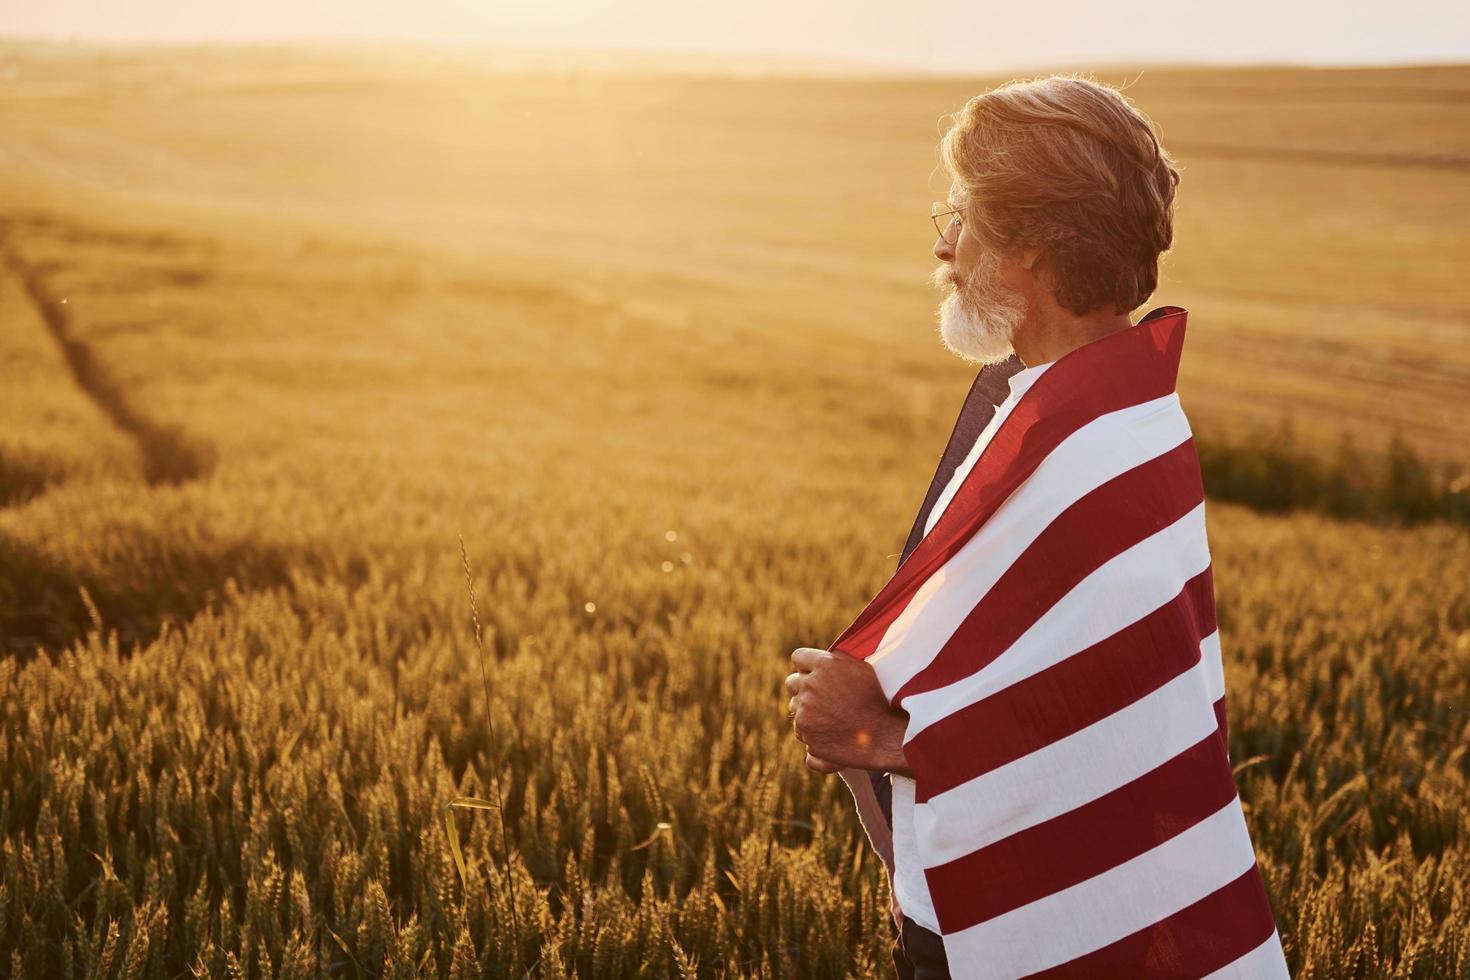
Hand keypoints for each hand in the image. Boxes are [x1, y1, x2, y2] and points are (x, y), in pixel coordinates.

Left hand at [785, 647, 911, 775]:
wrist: (886, 736)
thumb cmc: (879, 700)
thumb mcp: (862, 669)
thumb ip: (837, 660)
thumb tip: (822, 658)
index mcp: (824, 665)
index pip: (798, 657)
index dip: (806, 666)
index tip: (814, 673)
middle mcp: (810, 686)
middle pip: (792, 682)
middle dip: (802, 687)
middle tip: (822, 696)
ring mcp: (805, 712)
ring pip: (795, 708)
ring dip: (807, 711)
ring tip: (830, 717)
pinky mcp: (806, 734)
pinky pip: (800, 730)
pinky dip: (811, 732)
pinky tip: (830, 733)